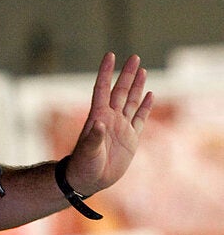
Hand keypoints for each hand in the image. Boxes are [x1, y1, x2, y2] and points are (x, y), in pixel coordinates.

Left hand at [67, 52, 152, 196]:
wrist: (91, 179)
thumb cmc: (84, 164)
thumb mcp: (88, 151)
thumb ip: (94, 138)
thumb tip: (100, 124)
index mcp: (98, 115)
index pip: (102, 88)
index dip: (106, 72)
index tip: (110, 55)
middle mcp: (110, 117)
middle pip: (120, 91)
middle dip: (127, 74)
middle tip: (134, 57)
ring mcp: (121, 126)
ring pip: (131, 101)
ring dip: (137, 86)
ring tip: (142, 70)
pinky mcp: (131, 138)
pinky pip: (140, 118)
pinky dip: (145, 107)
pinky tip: (150, 94)